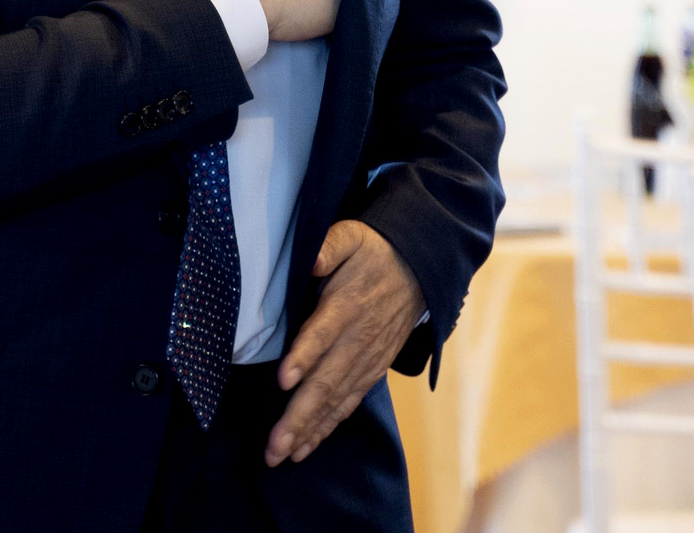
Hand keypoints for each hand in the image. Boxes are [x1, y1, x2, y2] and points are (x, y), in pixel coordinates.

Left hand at [266, 220, 422, 466]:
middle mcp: (357, 339)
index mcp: (347, 305)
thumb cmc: (374, 254)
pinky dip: (328, 426)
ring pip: (335, 401)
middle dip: (299, 416)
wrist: (418, 272)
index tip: (284, 380)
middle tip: (274, 446)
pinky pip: (348, 403)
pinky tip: (306, 446)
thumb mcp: (353, 237)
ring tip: (284, 455)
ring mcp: (366, 360)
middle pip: (326, 382)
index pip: (323, 333)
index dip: (305, 356)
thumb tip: (312, 259)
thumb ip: (330, 246)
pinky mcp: (371, 371)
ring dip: (309, 430)